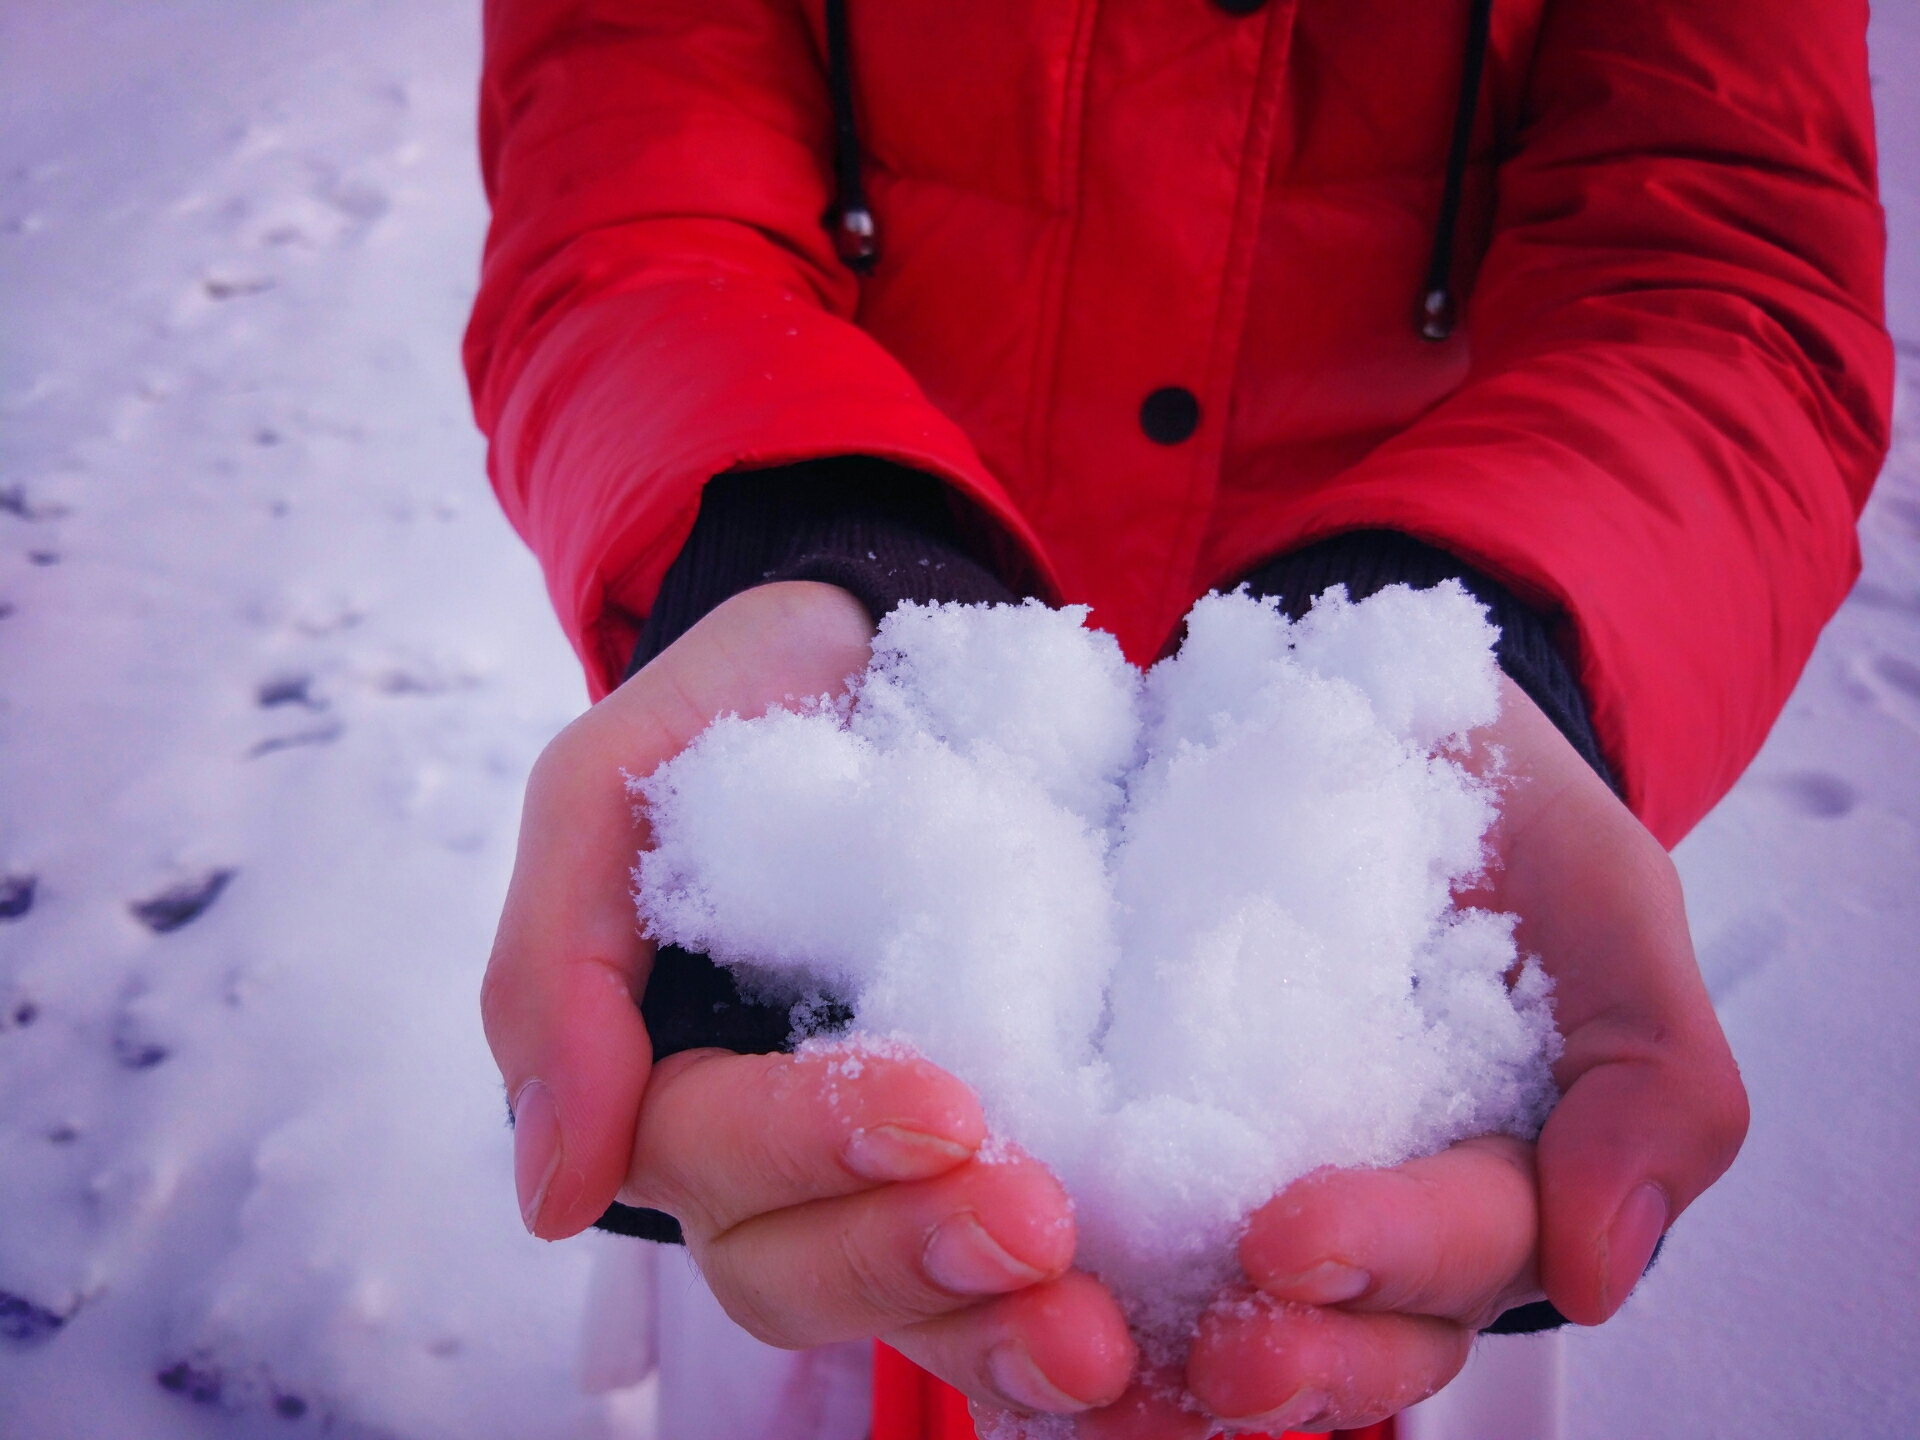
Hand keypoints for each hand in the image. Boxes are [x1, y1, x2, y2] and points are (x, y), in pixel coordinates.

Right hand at [481, 580, 1134, 1414]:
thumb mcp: (609, 791)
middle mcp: (783, 1165)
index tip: (941, 1108)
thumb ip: (554, 966)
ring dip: (1005, 1339)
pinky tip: (1167, 1351)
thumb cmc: (737, 714)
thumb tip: (553, 1195)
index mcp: (676, 1091)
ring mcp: (903, 1171)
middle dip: (918, 1266)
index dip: (813, 1153)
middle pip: (809, 1277)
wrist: (885, 646)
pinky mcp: (1022, 1147)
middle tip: (1038, 1226)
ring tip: (1105, 1339)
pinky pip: (1032, 1284)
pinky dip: (1089, 1335)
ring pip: (919, 1314)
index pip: (715, 1166)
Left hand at [973, 676, 1750, 1436]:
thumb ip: (1652, 1071)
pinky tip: (1005, 1296)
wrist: (1341, 695)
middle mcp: (1371, 1200)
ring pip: (1223, 1314)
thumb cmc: (1493, 802)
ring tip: (1089, 1358)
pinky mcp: (1136, 1115)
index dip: (1387, 1260)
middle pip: (1350, 1331)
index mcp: (1493, 1170)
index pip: (1464, 1247)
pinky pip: (1107, 1224)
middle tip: (1213, 1348)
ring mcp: (1246, 1166)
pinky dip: (1064, 1276)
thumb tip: (1604, 1273)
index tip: (1293, 1237)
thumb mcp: (1604, 898)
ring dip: (1163, 1359)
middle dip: (1287, 1356)